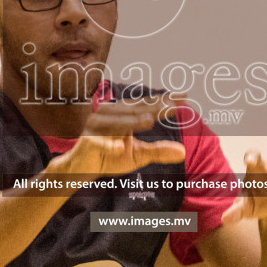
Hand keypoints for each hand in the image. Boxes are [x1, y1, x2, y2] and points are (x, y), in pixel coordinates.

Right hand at [59, 94, 185, 175]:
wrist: (81, 169)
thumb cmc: (110, 157)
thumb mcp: (138, 155)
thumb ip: (158, 152)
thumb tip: (183, 152)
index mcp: (123, 114)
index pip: (147, 105)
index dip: (164, 101)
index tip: (184, 96)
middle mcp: (110, 115)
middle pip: (134, 109)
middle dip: (153, 106)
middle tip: (172, 105)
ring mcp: (97, 128)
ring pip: (117, 123)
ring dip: (132, 121)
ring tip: (150, 120)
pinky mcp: (88, 143)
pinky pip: (100, 144)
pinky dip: (109, 145)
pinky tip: (119, 148)